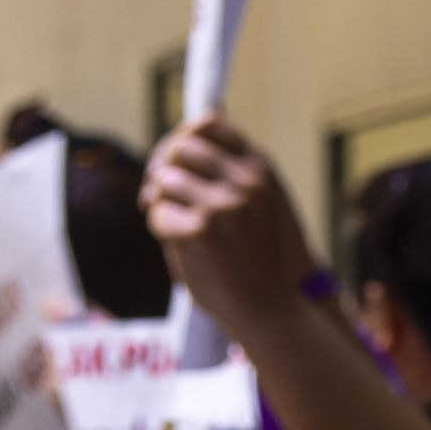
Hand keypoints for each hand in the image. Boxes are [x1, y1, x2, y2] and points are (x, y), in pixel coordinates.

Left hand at [140, 118, 322, 337]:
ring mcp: (222, 206)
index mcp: (261, 169)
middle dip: (163, 167)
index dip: (182, 136)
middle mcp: (245, 182)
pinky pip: (156, 213)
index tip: (174, 158)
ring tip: (176, 223)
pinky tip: (181, 244)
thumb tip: (177, 143)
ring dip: (159, 200)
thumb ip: (233, 172)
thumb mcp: (264, 202)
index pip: (210, 124)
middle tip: (159, 193)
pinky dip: (161, 227)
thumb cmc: (262, 255)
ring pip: (162, 180)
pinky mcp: (196, 232)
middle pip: (179, 148)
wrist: (274, 305)